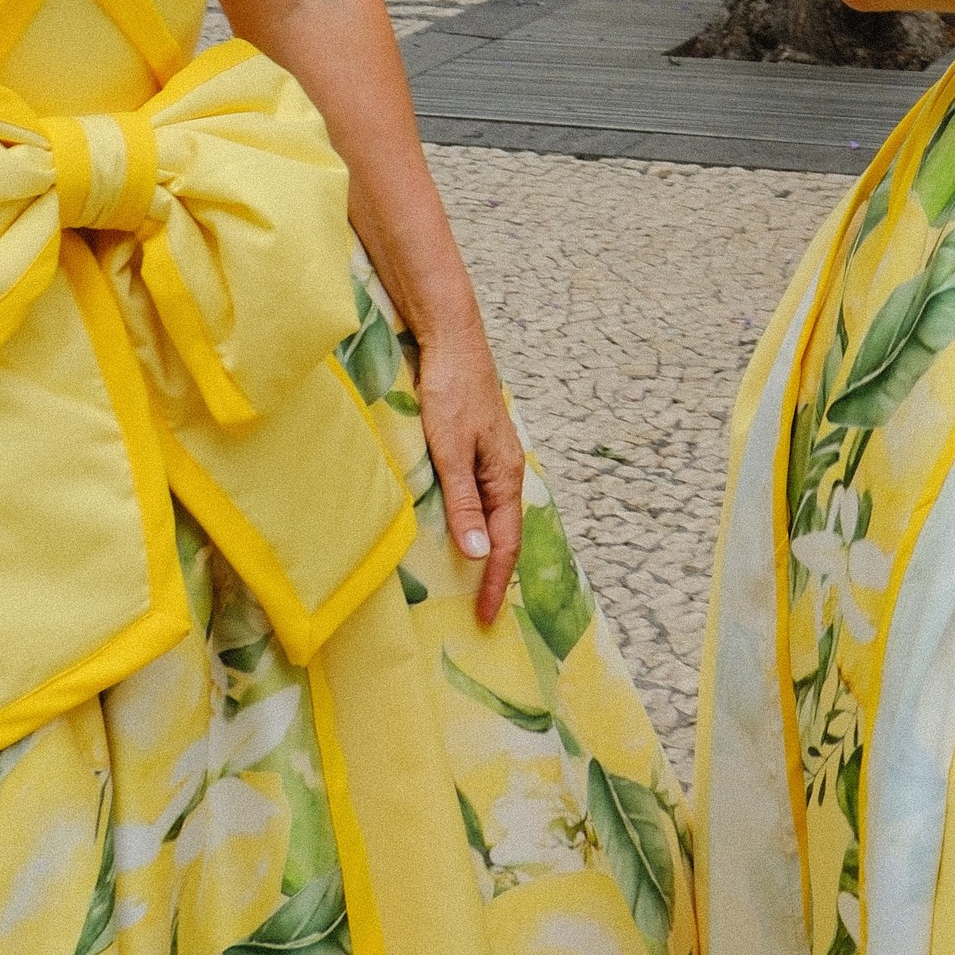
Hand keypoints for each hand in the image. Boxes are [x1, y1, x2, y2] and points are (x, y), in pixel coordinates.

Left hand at [415, 315, 526, 626]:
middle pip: (505, 533)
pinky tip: (462, 528)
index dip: (494, 581)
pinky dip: (476, 522)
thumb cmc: (450, 391)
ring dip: (486, 549)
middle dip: (495, 573)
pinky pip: (482, 496)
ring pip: (494, 514)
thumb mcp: (451, 450)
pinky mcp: (478, 446)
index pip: (504, 542)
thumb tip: (477, 553)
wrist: (451, 338)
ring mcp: (493, 458)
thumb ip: (463, 502)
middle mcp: (505, 470)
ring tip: (473, 581)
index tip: (484, 617)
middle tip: (481, 610)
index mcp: (505, 475)